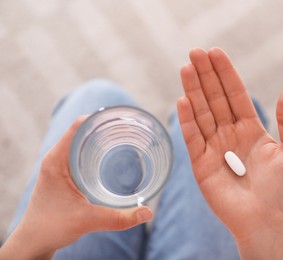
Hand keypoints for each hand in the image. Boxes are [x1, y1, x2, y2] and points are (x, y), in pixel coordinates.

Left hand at [1, 116, 152, 259]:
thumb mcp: (87, 221)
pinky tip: (116, 155)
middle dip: (107, 126)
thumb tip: (148, 212)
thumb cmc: (52, 227)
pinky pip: (84, 152)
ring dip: (104, 137)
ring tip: (128, 136)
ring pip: (84, 141)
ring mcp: (61, 164)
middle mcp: (58, 157)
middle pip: (84, 130)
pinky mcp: (66, 173)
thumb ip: (119, 218)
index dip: (100, 118)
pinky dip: (100, 149)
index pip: (78, 126)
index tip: (122, 117)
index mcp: (57, 160)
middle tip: (132, 128)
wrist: (35, 240)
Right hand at [178, 48, 282, 258]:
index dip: (226, 74)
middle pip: (215, 99)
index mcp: (251, 128)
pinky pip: (193, 138)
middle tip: (195, 52)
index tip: (215, 53)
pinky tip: (183, 100)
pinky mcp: (201, 164)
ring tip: (186, 68)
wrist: (267, 221)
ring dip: (193, 91)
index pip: (236, 94)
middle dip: (205, 76)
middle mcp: (230, 134)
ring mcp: (214, 148)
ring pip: (201, 113)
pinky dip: (187, 120)